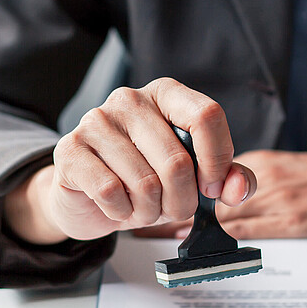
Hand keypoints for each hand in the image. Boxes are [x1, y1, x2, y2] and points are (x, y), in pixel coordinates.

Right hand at [3, 78, 254, 243]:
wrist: (88, 196)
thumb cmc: (148, 179)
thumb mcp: (195, 177)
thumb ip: (228, 178)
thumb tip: (237, 188)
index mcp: (168, 95)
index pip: (207, 116)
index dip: (217, 160)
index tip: (212, 187)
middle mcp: (131, 99)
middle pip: (178, 161)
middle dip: (182, 201)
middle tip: (172, 209)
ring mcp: (96, 120)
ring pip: (146, 183)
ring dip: (151, 211)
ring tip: (143, 207)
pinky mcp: (69, 149)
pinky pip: (110, 192)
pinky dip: (122, 212)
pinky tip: (118, 205)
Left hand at [137, 144, 306, 239]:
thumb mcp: (305, 173)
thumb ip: (270, 183)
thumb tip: (237, 199)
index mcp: (270, 163)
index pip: (215, 173)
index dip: (181, 184)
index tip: (154, 192)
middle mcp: (268, 177)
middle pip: (210, 193)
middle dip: (171, 205)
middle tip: (135, 215)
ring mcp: (281, 200)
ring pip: (222, 214)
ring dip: (184, 224)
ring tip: (149, 233)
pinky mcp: (295, 223)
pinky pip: (248, 232)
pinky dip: (217, 241)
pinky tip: (194, 251)